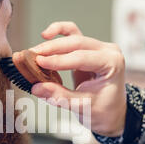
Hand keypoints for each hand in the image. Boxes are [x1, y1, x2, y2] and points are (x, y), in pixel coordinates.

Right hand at [31, 22, 126, 136]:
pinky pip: (73, 33)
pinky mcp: (88, 48)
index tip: (39, 62)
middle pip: (77, 43)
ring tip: (34, 51)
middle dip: (52, 49)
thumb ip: (59, 96)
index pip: (82, 58)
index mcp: (112, 64)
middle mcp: (107, 51)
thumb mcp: (82, 106)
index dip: (59, 60)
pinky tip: (46, 34)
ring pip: (73, 37)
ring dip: (52, 43)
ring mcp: (99, 47)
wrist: (111, 113)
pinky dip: (60, 30)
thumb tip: (37, 87)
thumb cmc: (102, 111)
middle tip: (32, 56)